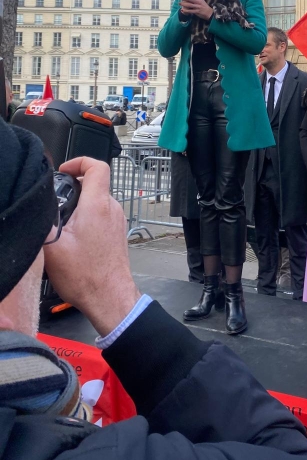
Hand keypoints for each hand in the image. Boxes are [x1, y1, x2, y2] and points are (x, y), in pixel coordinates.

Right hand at [43, 157, 140, 336]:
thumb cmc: (87, 277)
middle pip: (95, 183)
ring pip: (98, 200)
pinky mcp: (117, 232)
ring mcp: (117, 221)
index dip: (79, 162)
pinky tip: (75, 236)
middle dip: (74, 187)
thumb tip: (35, 208)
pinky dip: (88, 217)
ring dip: (81, 204)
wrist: (109, 297)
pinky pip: (103, 215)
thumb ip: (43, 222)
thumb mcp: (52, 248)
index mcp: (97, 206)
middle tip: (57, 200)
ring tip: (64, 222)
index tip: (63, 171)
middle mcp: (112, 209)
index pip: (97, 167)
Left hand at [179, 0, 213, 19]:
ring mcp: (197, 6)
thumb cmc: (203, 5)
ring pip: (189, 5)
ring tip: (180, 3)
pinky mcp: (197, 11)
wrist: (208, 12)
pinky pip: (190, 11)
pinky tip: (182, 10)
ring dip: (183, 4)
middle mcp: (198, 1)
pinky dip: (186, 10)